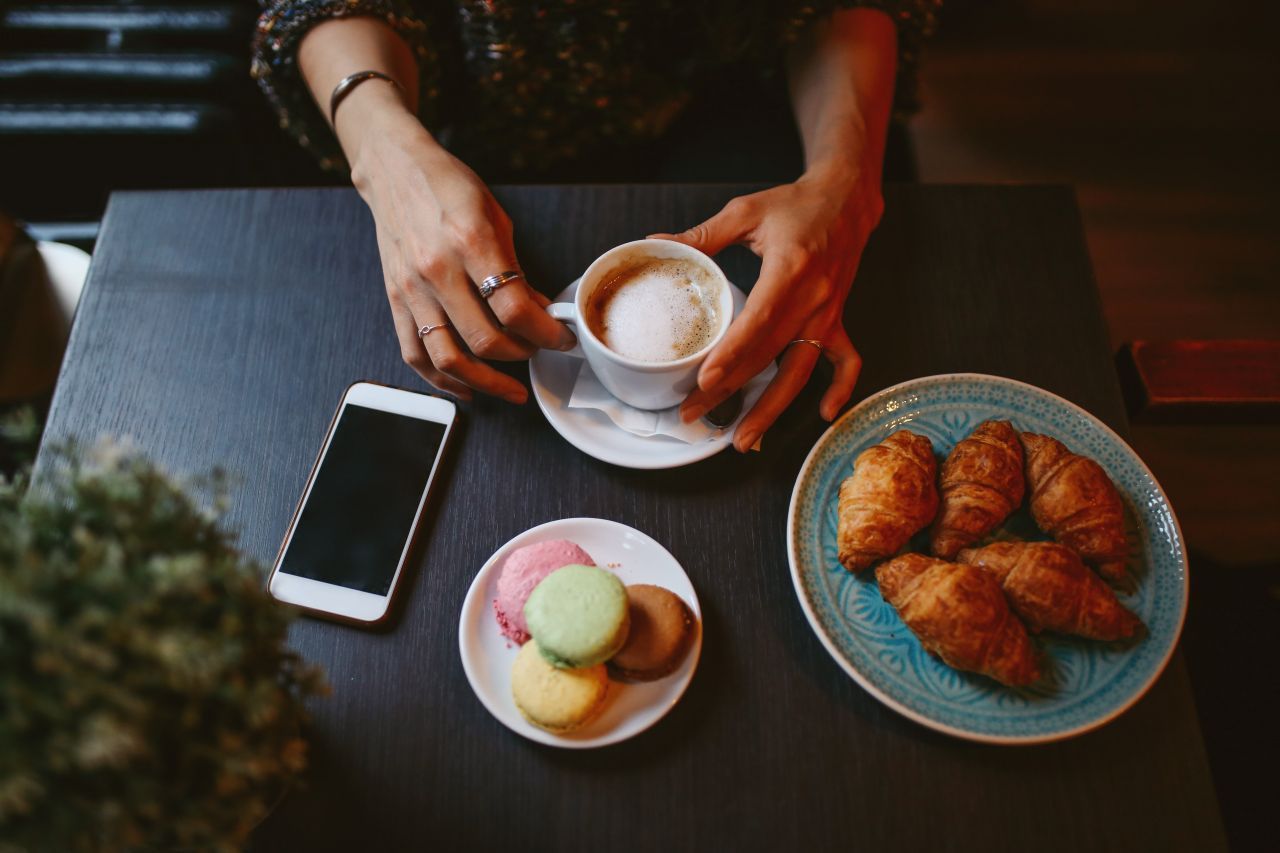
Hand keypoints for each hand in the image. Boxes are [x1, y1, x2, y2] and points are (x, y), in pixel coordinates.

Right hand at [346, 97, 575, 401]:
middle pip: (485, 340)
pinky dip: (441, 380)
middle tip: (537, 352)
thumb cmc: (447, 187)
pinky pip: (415, 354)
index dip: (546, 333)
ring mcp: (412, 290)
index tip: (560, 338)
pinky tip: (464, 388)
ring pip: (448, 358)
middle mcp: (437, 271)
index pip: (514, 308)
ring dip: (484, 382)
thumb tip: (540, 311)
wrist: (393, 170)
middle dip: (522, 355)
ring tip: (508, 389)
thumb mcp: (496, 217)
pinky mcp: (395, 301)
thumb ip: (517, 269)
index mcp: (470, 243)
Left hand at [650, 167, 879, 450]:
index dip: (732, 354)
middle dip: (730, 390)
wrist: (845, 199)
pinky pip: (844, 360)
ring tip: (743, 438)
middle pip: (768, 355)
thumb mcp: (745, 212)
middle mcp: (813, 298)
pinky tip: (824, 413)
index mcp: (790, 269)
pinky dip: (840, 388)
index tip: (706, 379)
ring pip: (800, 370)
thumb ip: (702, 235)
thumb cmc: (795, 204)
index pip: (758, 321)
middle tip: (694, 413)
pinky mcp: (838, 319)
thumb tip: (657, 242)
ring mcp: (828, 313)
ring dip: (772, 408)